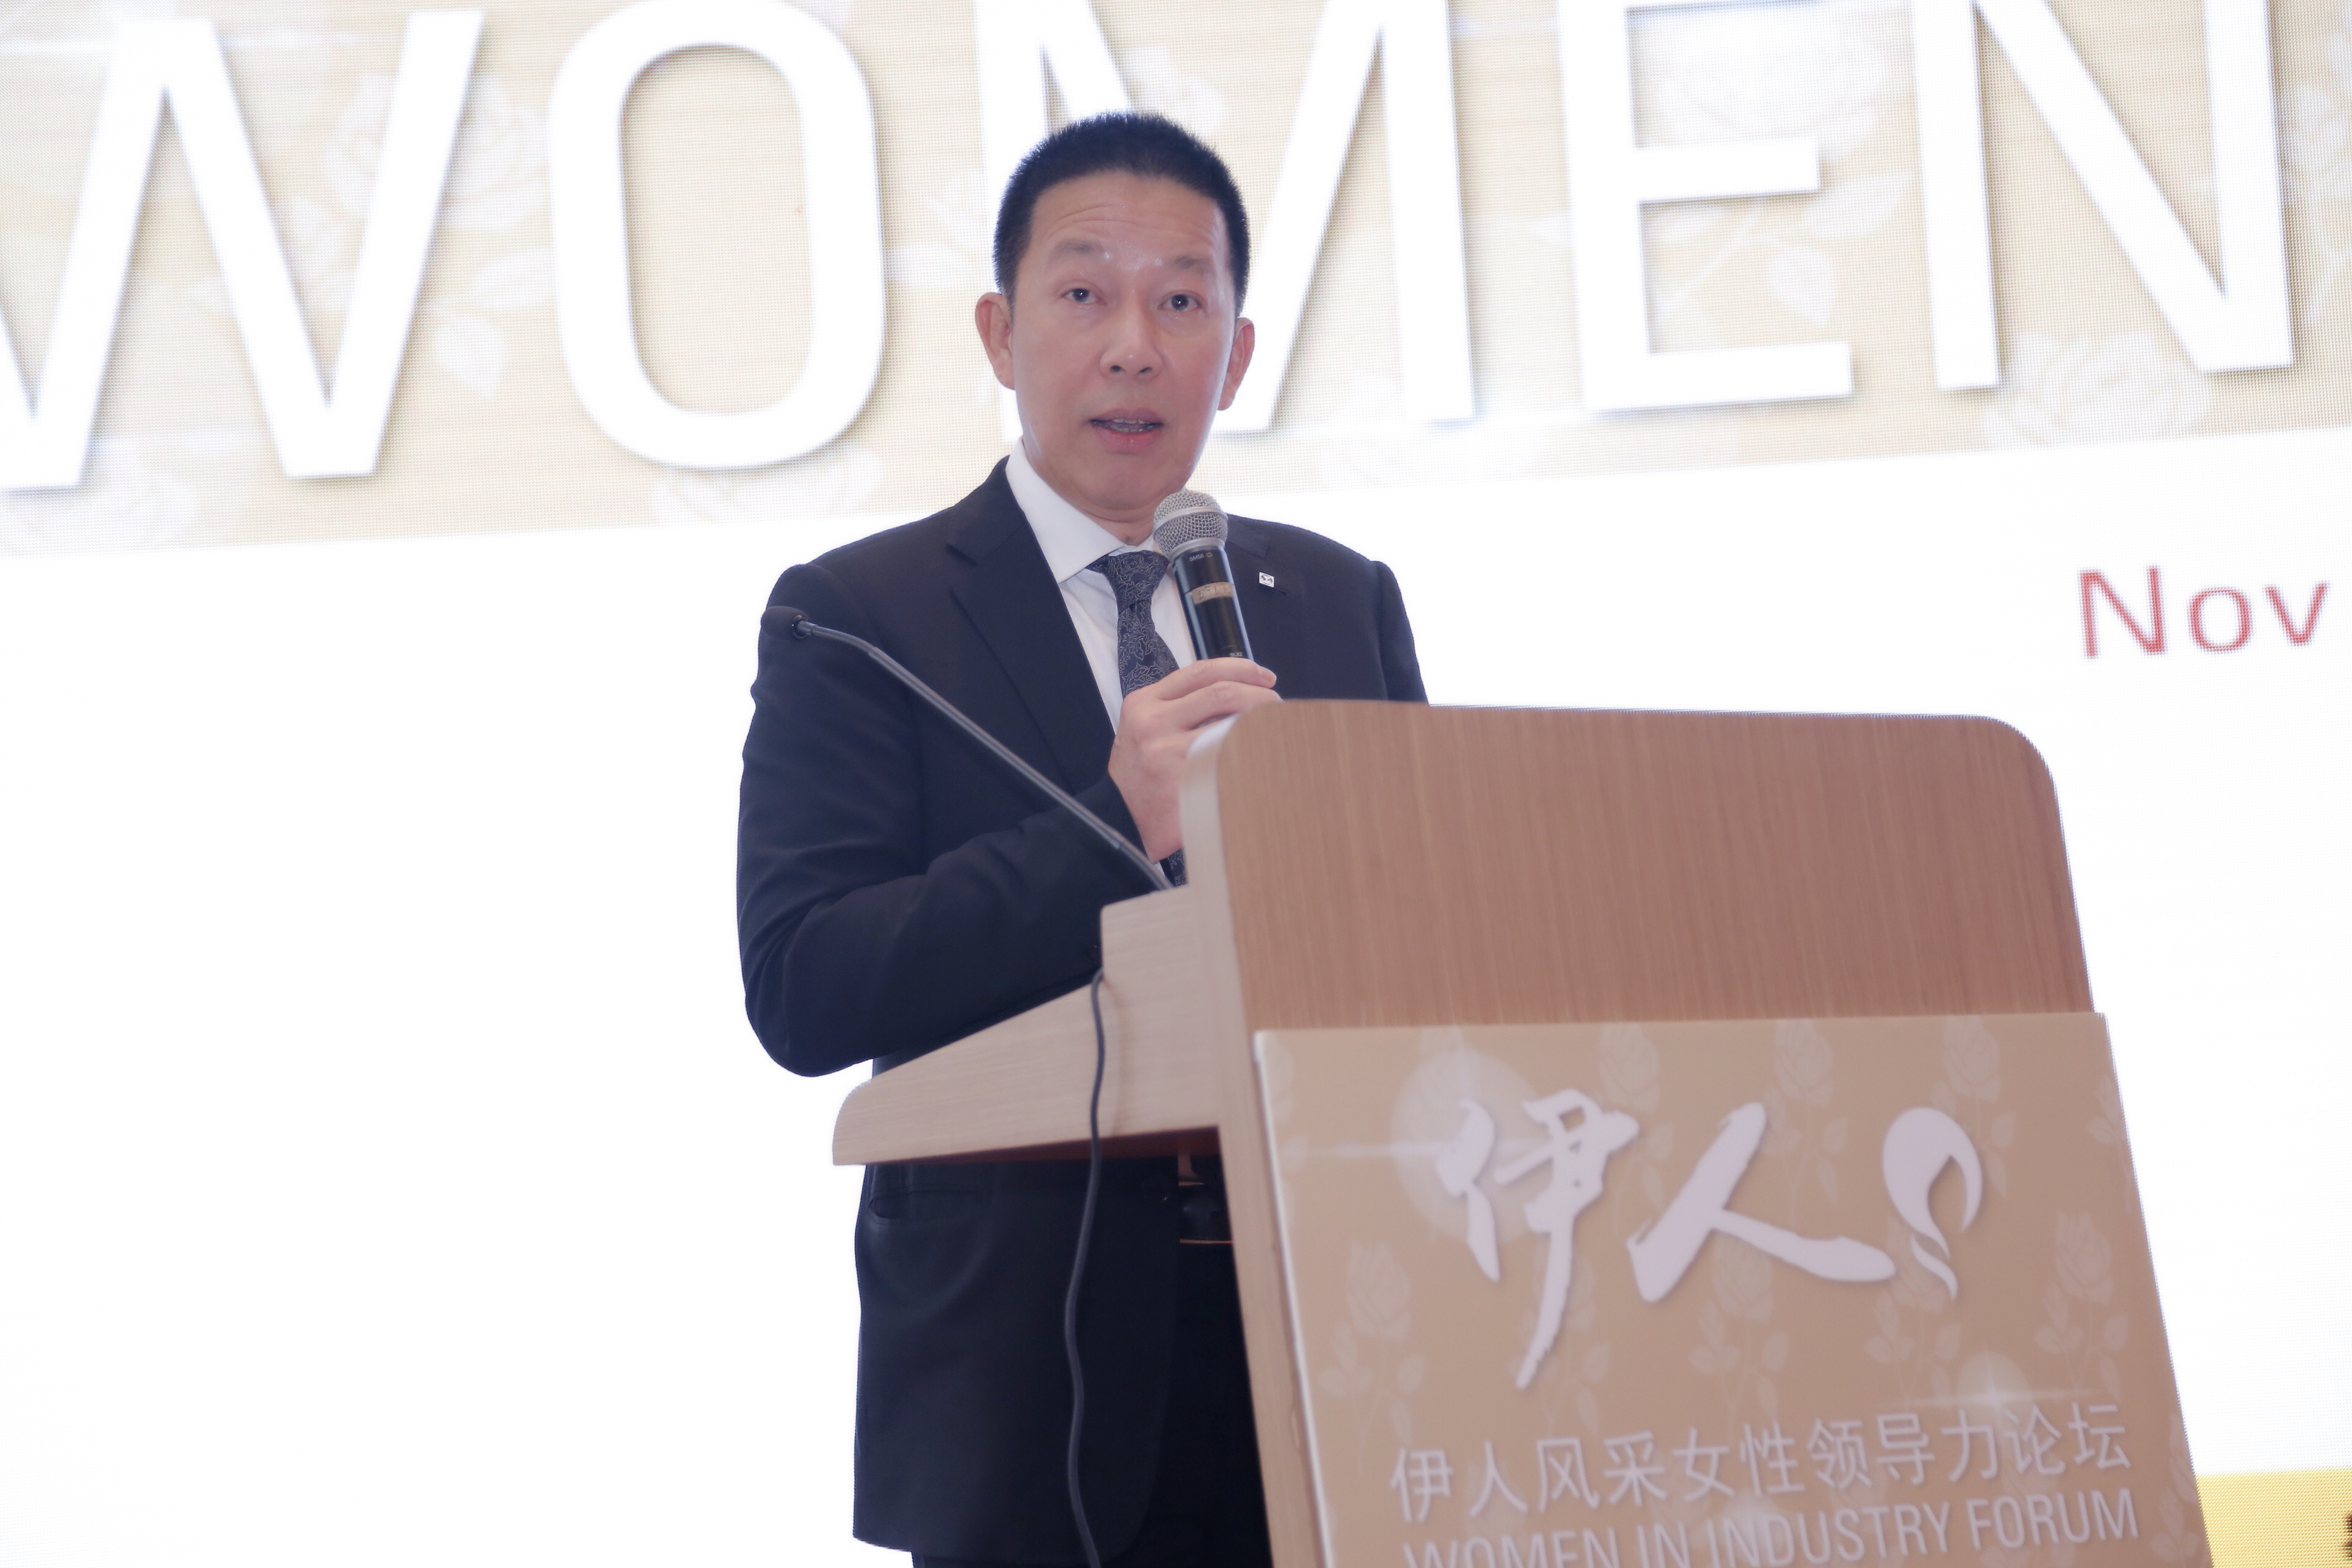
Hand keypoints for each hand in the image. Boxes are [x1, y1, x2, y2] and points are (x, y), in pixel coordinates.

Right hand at [1107, 658, 1279, 861]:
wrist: (1119, 821)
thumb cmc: (1140, 779)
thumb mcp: (1145, 730)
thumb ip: (1179, 708)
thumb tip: (1236, 693)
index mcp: (1144, 703)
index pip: (1200, 672)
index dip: (1240, 668)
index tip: (1263, 677)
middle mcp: (1153, 720)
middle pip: (1221, 691)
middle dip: (1258, 693)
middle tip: (1275, 704)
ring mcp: (1167, 749)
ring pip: (1229, 721)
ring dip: (1260, 721)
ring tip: (1273, 727)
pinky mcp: (1182, 777)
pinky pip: (1228, 754)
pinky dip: (1251, 749)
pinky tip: (1263, 753)